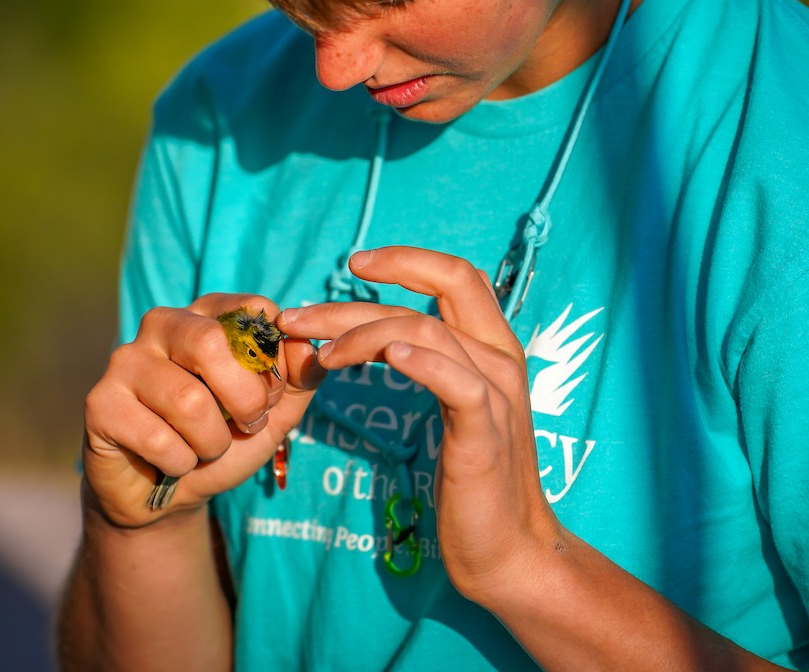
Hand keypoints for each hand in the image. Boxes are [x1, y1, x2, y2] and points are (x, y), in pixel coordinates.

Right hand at [83, 293, 323, 527]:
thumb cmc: (223, 438)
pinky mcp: (100, 403)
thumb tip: (309, 348)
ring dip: (214, 442)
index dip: (273, 362)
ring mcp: (125, 360)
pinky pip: (159, 439)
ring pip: (188, 401)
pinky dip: (182, 462)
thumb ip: (300, 376)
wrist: (170, 494)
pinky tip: (172, 461)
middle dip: (245, 399)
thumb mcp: (275, 410)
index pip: (253, 310)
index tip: (272, 395)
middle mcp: (163, 324)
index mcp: (209, 314)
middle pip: (211, 343)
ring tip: (205, 447)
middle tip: (247, 425)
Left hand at [278, 247, 561, 600]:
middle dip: (361, 296)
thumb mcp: (457, 409)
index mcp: (494, 348)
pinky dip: (422, 363)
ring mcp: (496, 394)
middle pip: (435, 294)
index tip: (356, 263)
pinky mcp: (485, 434)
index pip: (458, 276)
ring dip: (364, 335)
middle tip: (299, 315)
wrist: (508, 548)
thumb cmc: (475, 481)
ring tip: (317, 356)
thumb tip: (380, 339)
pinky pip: (459, 384)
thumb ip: (432, 366)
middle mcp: (500, 359)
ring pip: (428, 333)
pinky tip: (387, 357)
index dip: (408, 259)